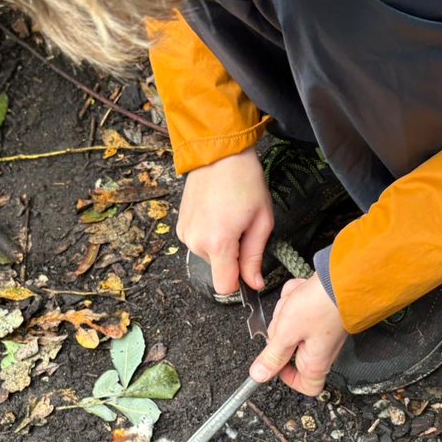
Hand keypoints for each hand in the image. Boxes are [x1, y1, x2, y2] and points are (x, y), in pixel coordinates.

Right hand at [176, 146, 273, 293]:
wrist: (219, 154)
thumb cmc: (244, 181)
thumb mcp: (261, 221)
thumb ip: (254, 257)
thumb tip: (253, 282)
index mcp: (218, 243)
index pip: (224, 287)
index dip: (239, 282)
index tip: (248, 269)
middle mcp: (196, 242)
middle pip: (218, 269)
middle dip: (233, 255)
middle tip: (243, 226)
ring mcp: (185, 234)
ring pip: (209, 256)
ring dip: (221, 244)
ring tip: (229, 216)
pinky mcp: (180, 226)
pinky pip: (199, 242)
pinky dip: (210, 235)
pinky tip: (217, 214)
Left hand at [249, 274, 346, 395]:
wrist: (345, 278)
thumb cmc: (321, 305)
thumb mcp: (286, 332)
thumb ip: (272, 356)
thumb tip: (259, 375)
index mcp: (315, 362)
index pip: (305, 386)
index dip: (287, 377)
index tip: (275, 362)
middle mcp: (322, 349)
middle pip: (290, 349)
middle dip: (280, 331)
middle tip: (284, 322)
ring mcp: (322, 331)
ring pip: (292, 325)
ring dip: (287, 309)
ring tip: (295, 301)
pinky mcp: (322, 313)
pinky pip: (300, 307)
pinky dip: (297, 296)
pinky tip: (301, 292)